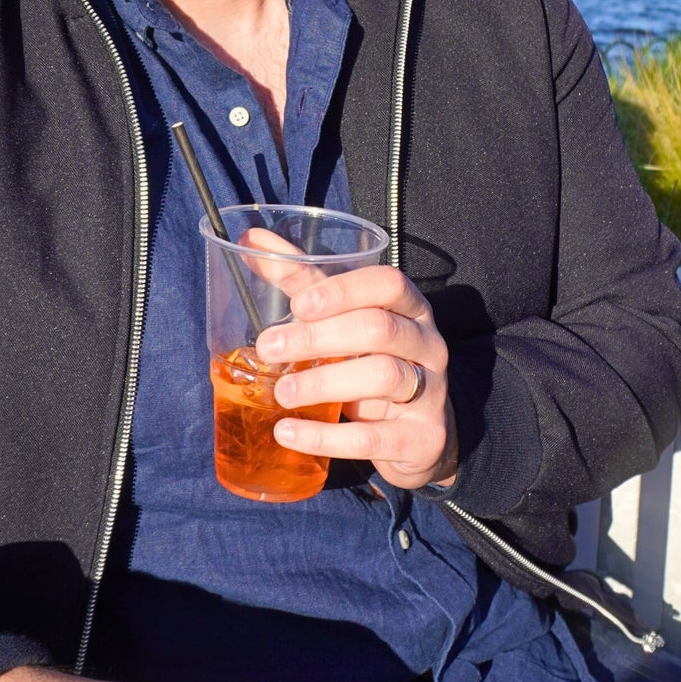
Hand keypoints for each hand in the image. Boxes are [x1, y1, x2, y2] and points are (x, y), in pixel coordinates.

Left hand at [253, 264, 457, 488]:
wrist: (419, 435)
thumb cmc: (373, 361)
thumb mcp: (344, 321)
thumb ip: (302, 283)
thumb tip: (250, 243)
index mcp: (410, 308)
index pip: (388, 284)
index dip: (344, 291)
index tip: (298, 304)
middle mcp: (428, 344)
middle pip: (378, 329)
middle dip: (318, 337)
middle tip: (269, 348)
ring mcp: (430, 392)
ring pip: (382, 376)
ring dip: (323, 382)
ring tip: (281, 393)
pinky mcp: (422, 438)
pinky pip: (374, 437)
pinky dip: (326, 437)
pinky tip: (289, 434)